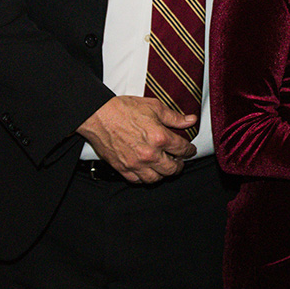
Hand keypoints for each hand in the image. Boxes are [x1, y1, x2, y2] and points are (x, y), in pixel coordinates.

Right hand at [76, 96, 196, 183]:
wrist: (98, 115)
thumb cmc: (124, 109)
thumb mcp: (154, 107)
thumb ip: (175, 117)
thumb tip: (191, 120)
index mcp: (160, 138)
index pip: (182, 149)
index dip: (189, 150)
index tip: (190, 150)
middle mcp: (149, 154)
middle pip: (172, 169)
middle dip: (179, 165)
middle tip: (180, 161)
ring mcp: (135, 164)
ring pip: (156, 178)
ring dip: (163, 174)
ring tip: (164, 166)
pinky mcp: (122, 168)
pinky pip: (138, 181)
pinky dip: (145, 178)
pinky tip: (148, 170)